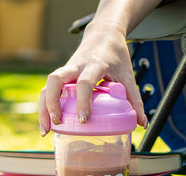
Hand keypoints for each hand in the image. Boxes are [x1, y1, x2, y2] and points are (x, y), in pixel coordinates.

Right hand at [39, 22, 146, 136]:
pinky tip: (47, 123)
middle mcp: (76, 64)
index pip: (85, 82)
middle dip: (52, 103)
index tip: (84, 120)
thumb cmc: (117, 57)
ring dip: (44, 107)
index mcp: (95, 63)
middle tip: (58, 123)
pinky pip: (48, 89)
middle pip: (55, 79)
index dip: (83, 101)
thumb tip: (142, 124)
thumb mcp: (128, 76)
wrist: (104, 34)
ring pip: (47, 85)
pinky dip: (45, 105)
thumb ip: (135, 100)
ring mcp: (66, 69)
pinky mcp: (62, 74)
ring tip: (46, 130)